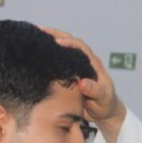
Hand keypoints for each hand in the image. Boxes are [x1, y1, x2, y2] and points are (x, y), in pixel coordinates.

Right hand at [43, 27, 125, 142]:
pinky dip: (49, 54)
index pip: (81, 48)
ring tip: (35, 36)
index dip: (70, 43)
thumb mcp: (103, 99)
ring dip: (50, 41)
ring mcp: (76, 67)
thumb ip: (95, 91)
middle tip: (40, 30)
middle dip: (56, 34)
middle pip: (70, 42)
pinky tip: (37, 53)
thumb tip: (82, 83)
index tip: (57, 42)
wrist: (104, 112)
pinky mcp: (69, 74)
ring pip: (62, 50)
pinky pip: (58, 61)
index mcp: (93, 64)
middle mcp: (84, 62)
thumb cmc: (106, 105)